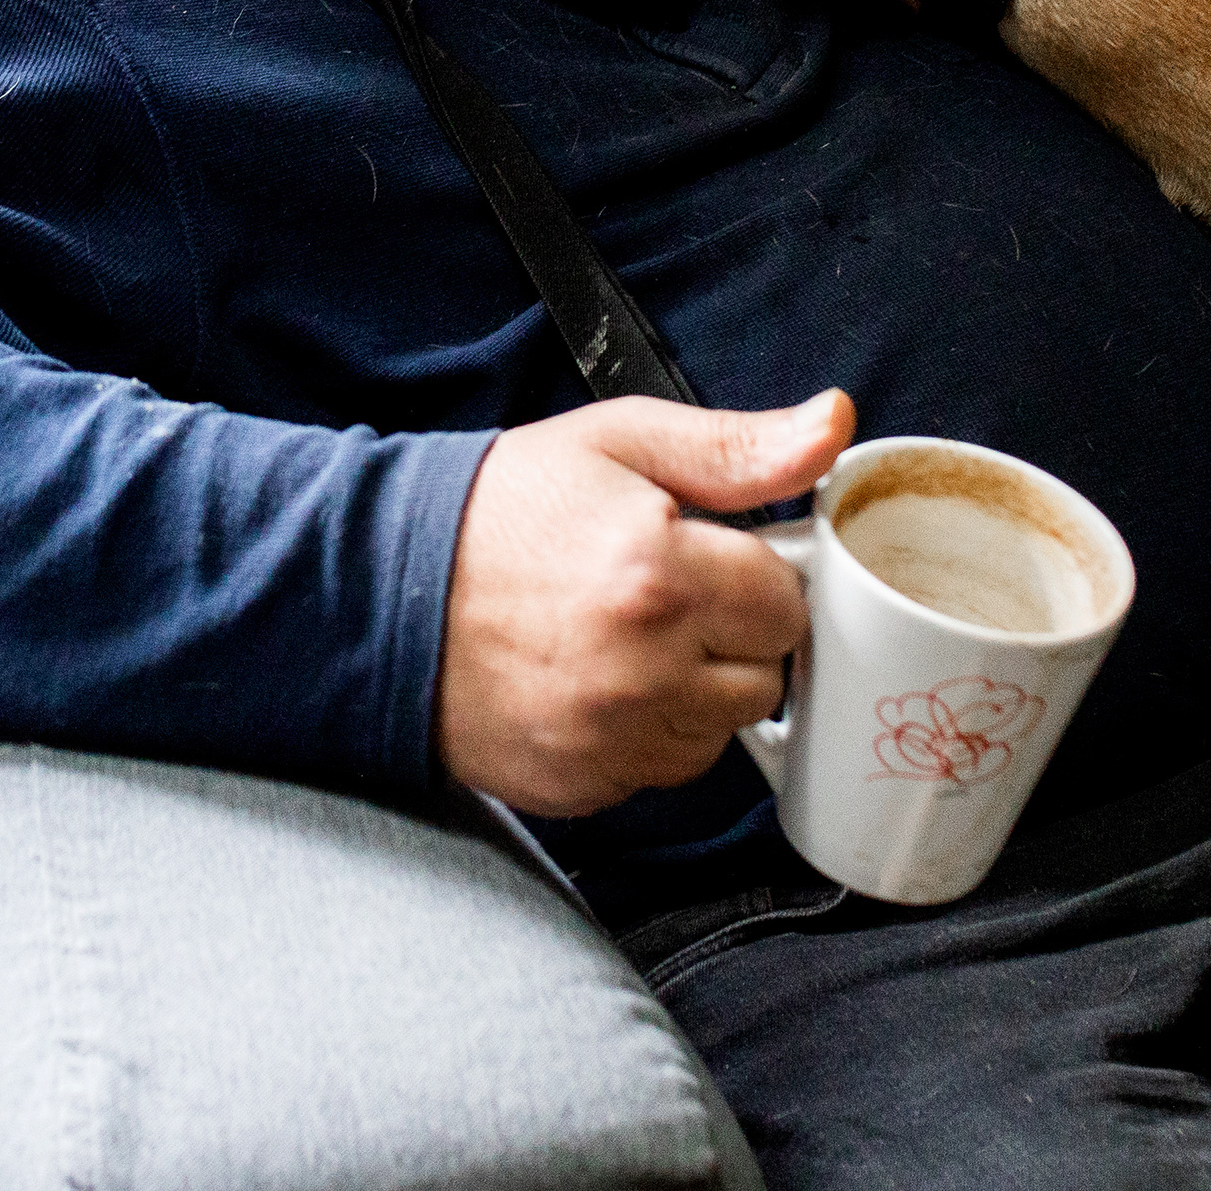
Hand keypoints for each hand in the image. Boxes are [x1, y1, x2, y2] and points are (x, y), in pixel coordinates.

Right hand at [435, 389, 852, 815]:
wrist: (380, 590)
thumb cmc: (498, 511)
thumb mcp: (615, 444)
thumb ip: (734, 447)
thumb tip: (831, 426)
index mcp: (658, 573)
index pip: (785, 601)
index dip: (753, 574)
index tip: (710, 560)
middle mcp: (641, 670)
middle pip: (765, 675)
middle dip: (730, 635)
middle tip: (665, 597)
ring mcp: (609, 739)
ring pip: (719, 731)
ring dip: (695, 691)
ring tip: (627, 640)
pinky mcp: (582, 784)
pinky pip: (660, 771)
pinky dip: (645, 734)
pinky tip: (598, 684)